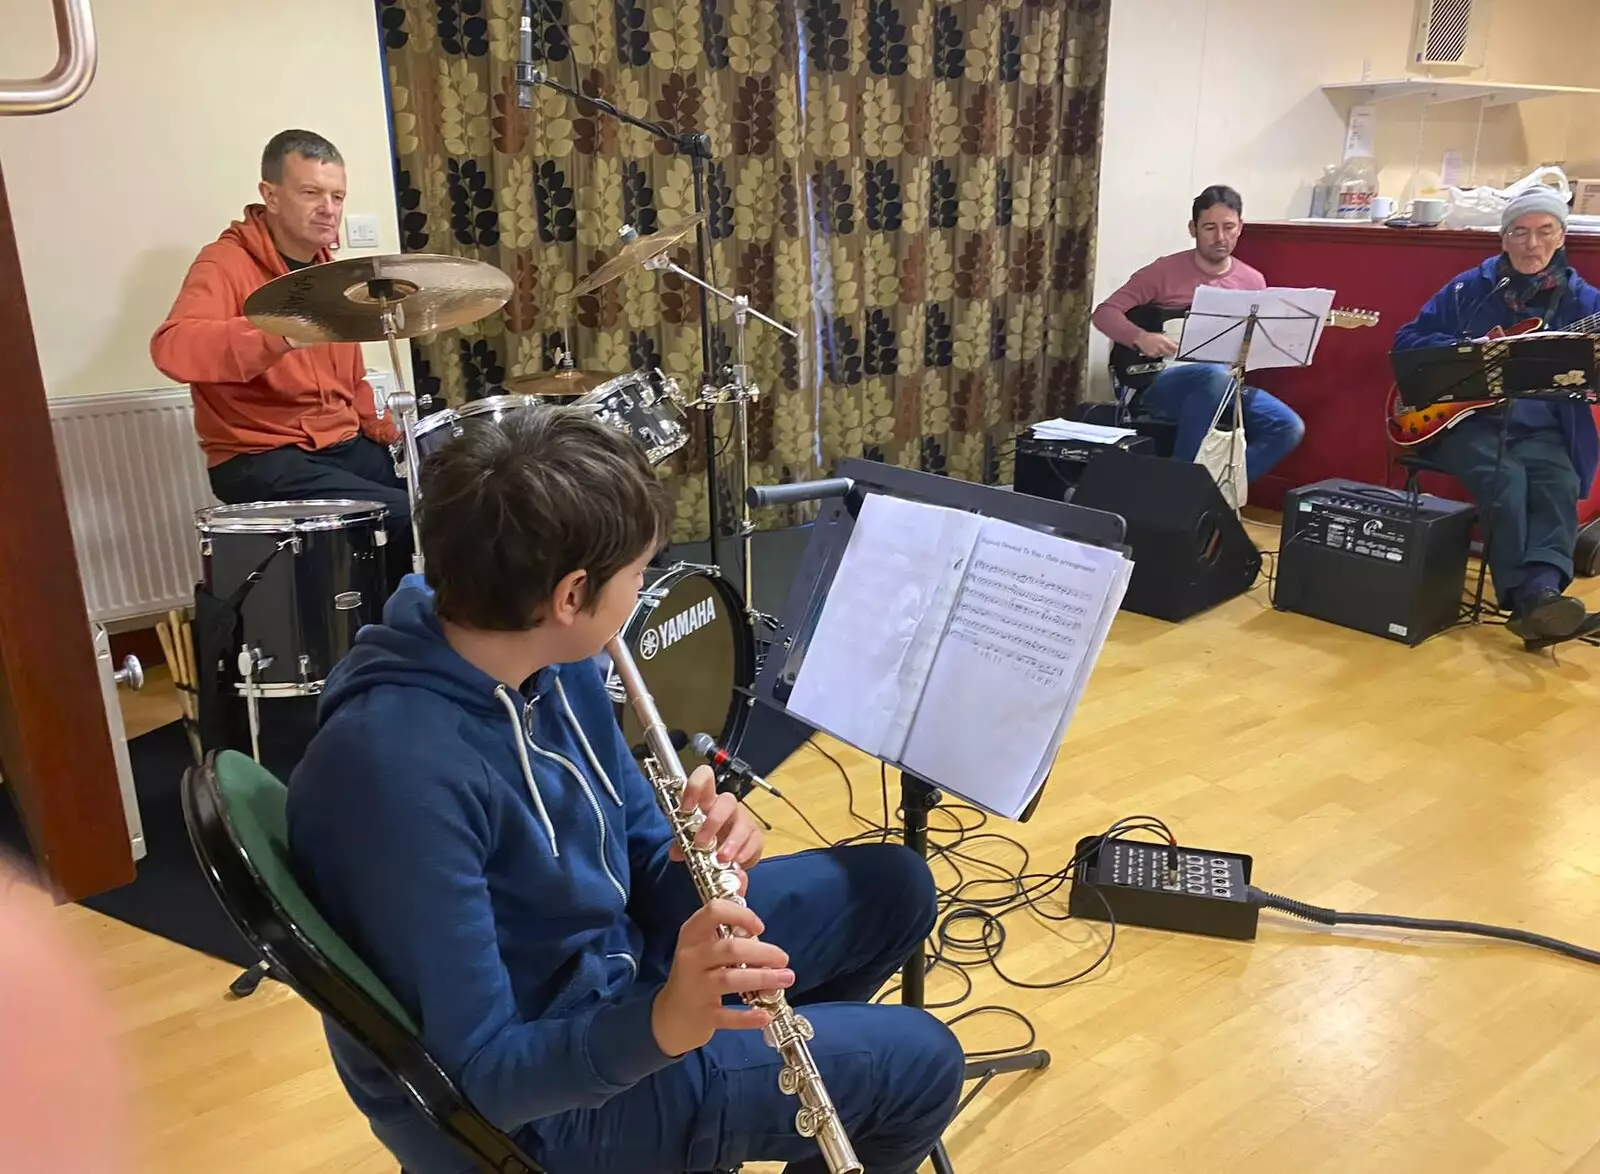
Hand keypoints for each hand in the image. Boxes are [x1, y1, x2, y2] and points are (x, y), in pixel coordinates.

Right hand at [650, 899, 793, 1056]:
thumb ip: (727, 916)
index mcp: (692, 935)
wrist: (670, 1016)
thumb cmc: (697, 972)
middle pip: (728, 948)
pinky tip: (765, 1014)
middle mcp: (690, 958)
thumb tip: (743, 875)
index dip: (740, 915)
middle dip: (761, 952)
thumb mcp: (704, 942)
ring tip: (786, 978)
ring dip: (762, 979)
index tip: (760, 927)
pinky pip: (726, 1016)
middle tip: (784, 958)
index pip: (713, 912)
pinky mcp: (701, 1015)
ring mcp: (694, 987)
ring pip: (729, 979)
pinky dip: (747, 1016)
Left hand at [669, 765, 763, 886]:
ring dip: (732, 841)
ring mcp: (742, 820)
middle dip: (714, 822)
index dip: (696, 786)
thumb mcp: (689, 840)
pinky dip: (746, 852)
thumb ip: (681, 844)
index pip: (705, 778)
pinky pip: (755, 840)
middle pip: (727, 801)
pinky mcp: (754, 836)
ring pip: (743, 821)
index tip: (686, 807)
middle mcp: (726, 807)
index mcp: (707, 800)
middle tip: (701, 843)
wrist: (723, 855)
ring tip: (721, 858)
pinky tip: (736, 862)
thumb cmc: (705, 838)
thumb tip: (676, 853)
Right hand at [1132, 329, 1178, 357]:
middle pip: (1170, 354)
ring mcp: (1156, 352)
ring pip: (1163, 355)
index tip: (1177, 350)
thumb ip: (1170, 341)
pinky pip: (1157, 356)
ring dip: (1163, 353)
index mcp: (1164, 341)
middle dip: (1171, 353)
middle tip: (1170, 351)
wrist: (1141, 338)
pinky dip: (1157, 354)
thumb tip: (1176, 343)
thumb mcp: (1162, 336)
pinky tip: (1155, 350)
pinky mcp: (1152, 355)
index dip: (1176, 350)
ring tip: (1160, 349)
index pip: (1174, 348)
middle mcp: (1161, 347)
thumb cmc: (1151, 337)